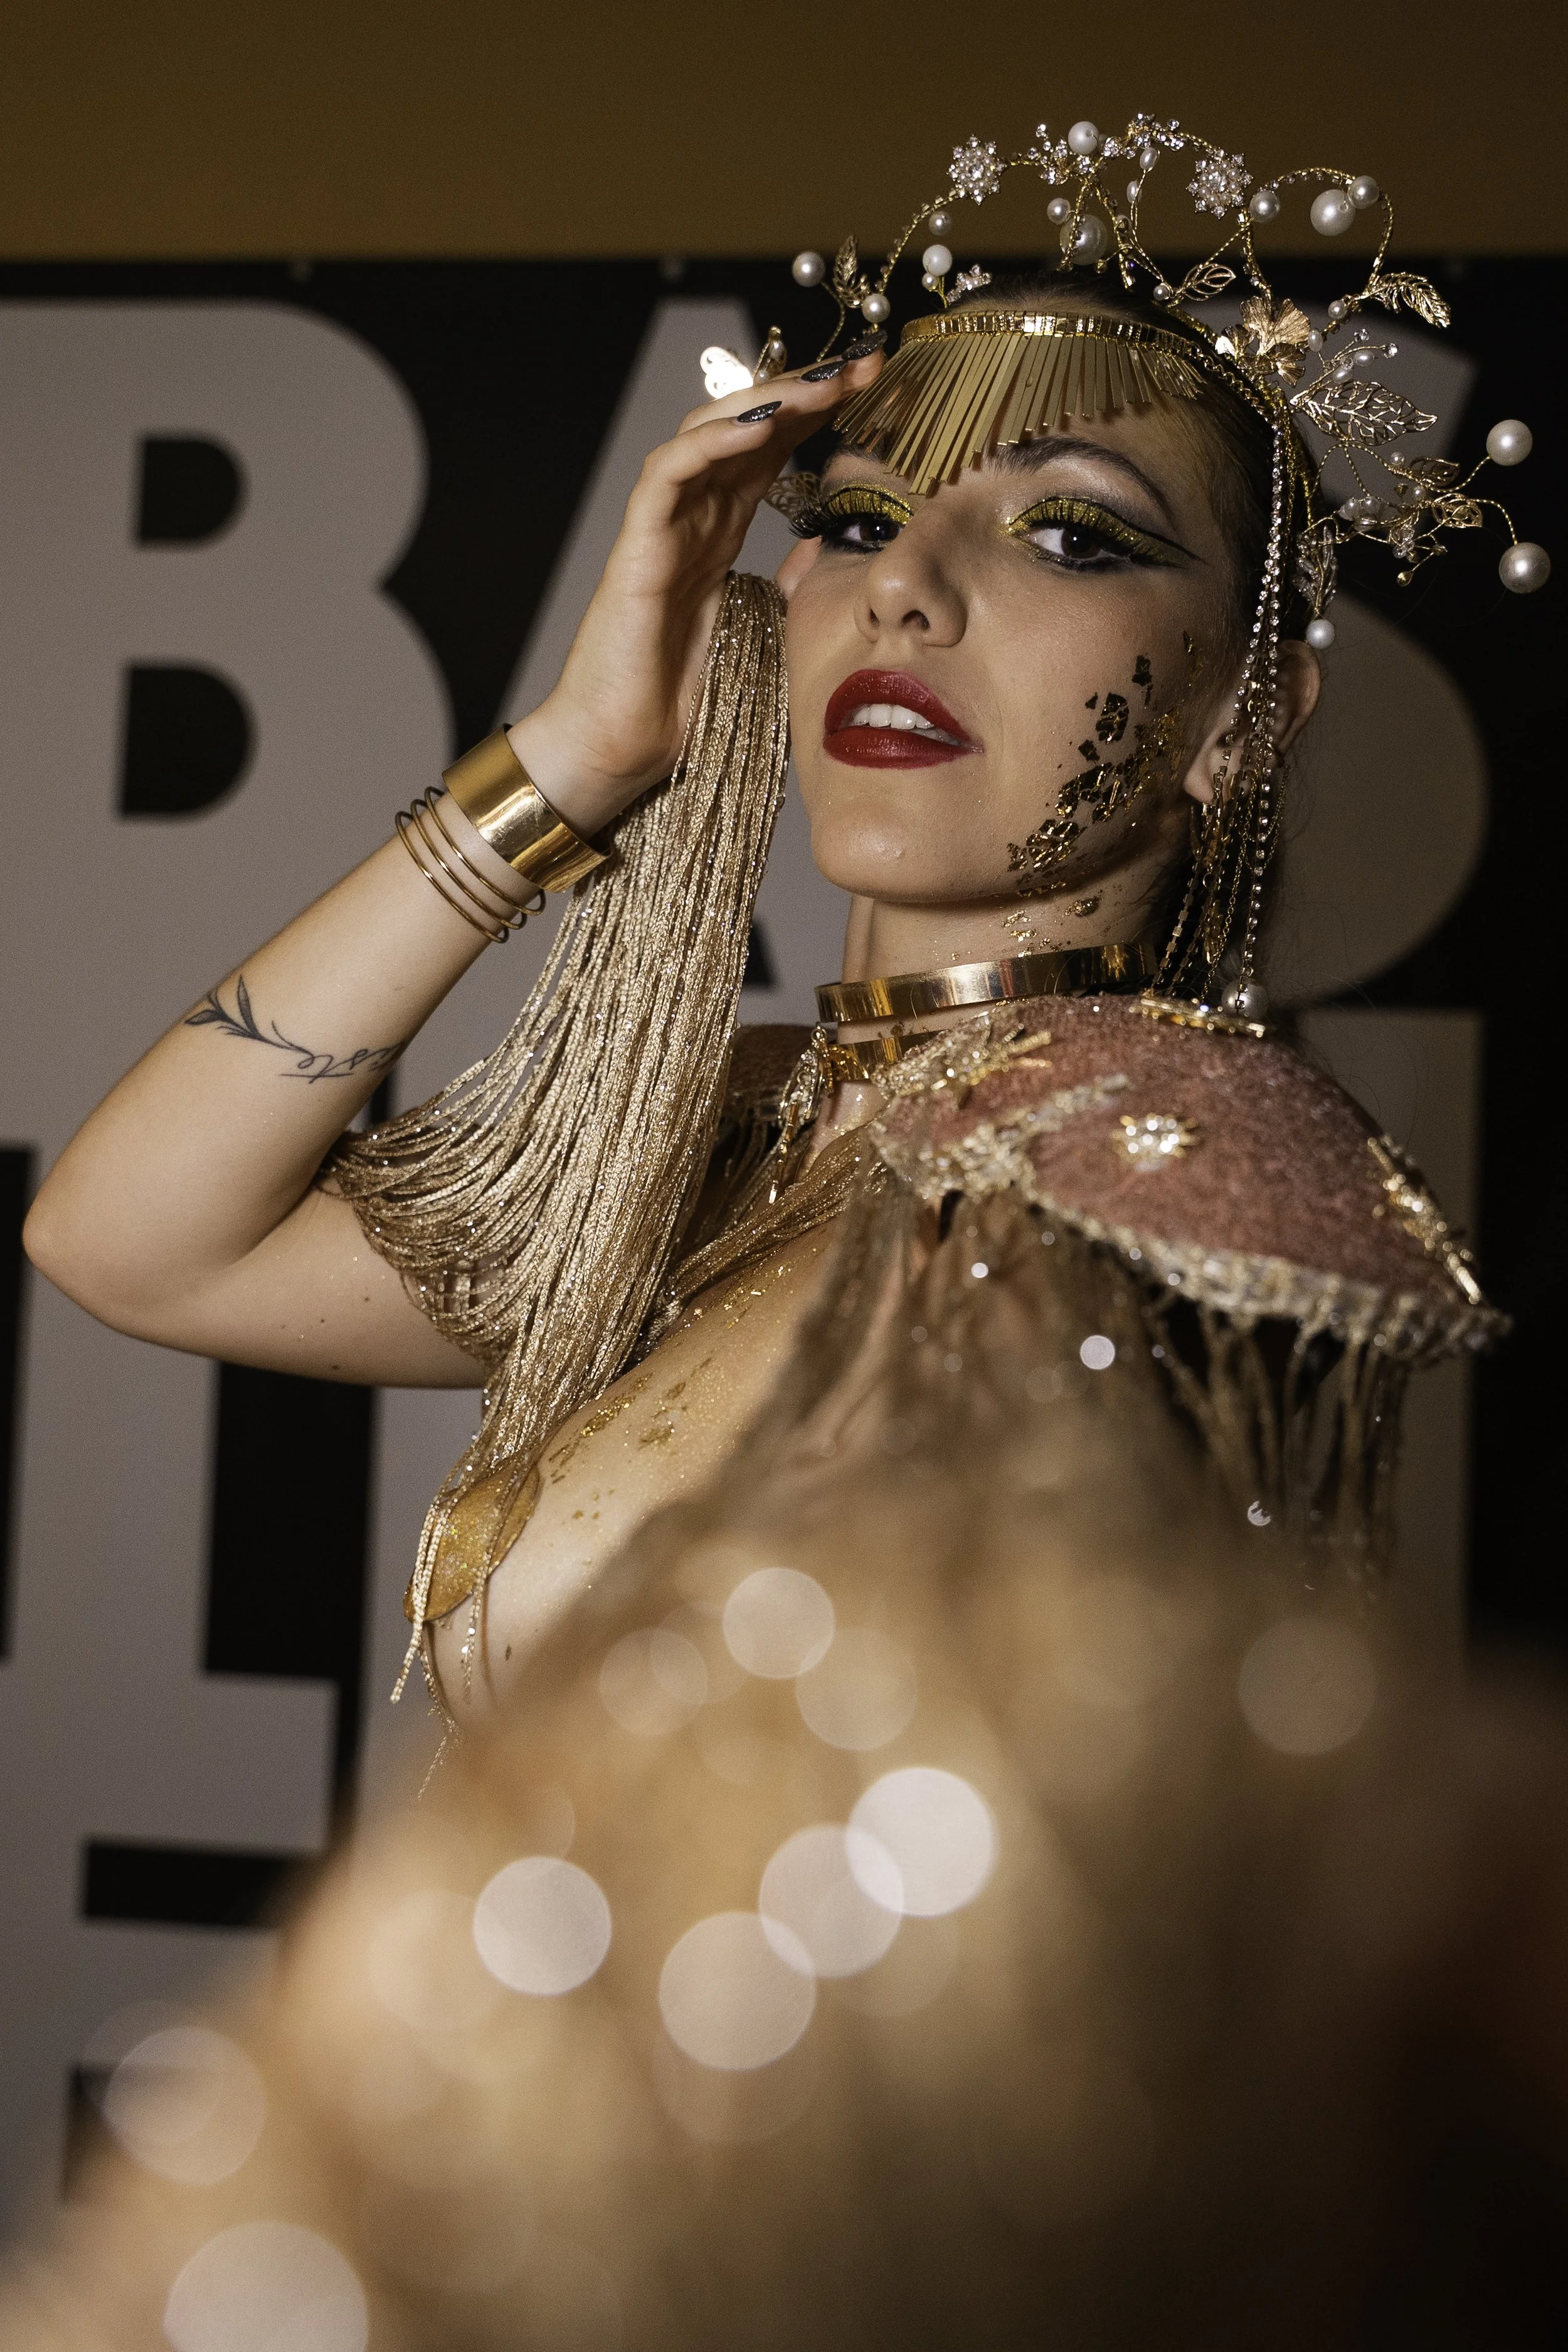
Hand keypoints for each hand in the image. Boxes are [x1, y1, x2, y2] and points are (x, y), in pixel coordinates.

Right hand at [505, 350, 881, 837]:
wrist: (622, 747)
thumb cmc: (679, 700)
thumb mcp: (764, 634)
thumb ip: (792, 586)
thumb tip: (834, 548)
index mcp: (720, 532)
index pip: (773, 452)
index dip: (822, 413)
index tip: (879, 386)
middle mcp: (691, 517)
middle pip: (746, 427)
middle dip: (806, 391)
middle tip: (866, 363)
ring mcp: (661, 526)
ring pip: (708, 433)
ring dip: (767, 403)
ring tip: (825, 384)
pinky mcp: (636, 546)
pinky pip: (669, 473)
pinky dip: (712, 443)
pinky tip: (759, 426)